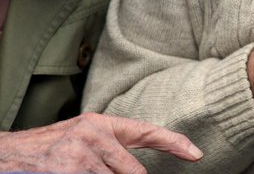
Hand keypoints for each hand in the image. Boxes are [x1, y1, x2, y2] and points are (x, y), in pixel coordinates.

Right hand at [0, 113, 201, 173]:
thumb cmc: (46, 152)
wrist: (4, 156)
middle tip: (92, 172)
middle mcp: (94, 134)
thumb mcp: (80, 140)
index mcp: (100, 124)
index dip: (175, 143)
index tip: (196, 154)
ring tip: (75, 172)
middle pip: (134, 173)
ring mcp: (81, 154)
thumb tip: (138, 172)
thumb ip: (111, 151)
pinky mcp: (69, 171)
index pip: (147, 132)